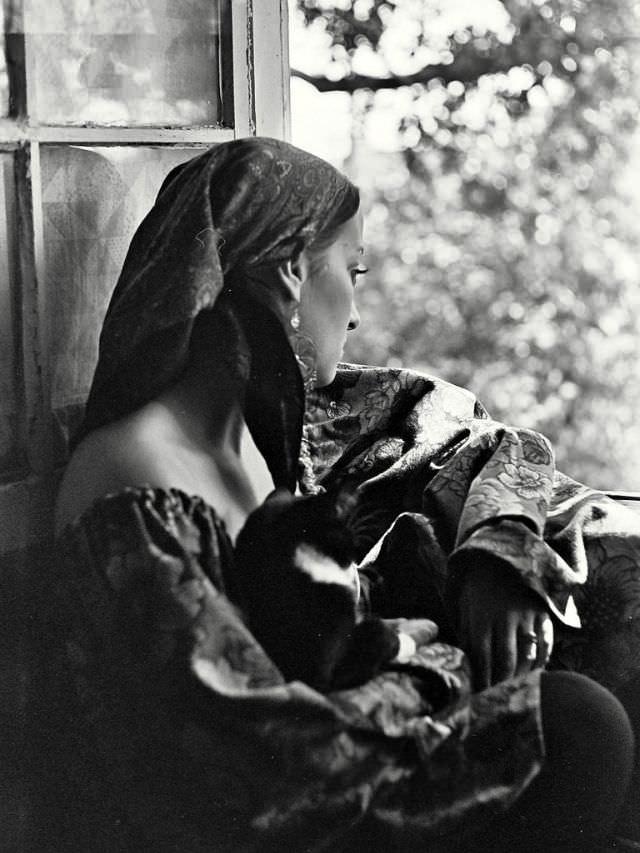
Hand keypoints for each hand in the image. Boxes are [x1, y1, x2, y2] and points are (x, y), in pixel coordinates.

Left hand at [457, 564, 553, 689]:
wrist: (499, 552)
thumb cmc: (474, 584)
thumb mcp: (462, 605)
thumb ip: (465, 633)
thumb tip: (466, 663)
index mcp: (481, 617)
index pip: (482, 659)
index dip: (482, 681)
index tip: (479, 697)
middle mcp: (504, 617)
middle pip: (506, 661)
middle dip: (502, 684)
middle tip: (498, 699)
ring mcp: (526, 615)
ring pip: (527, 655)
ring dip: (521, 677)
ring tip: (515, 690)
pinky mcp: (542, 612)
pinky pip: (545, 643)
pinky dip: (541, 662)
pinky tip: (534, 673)